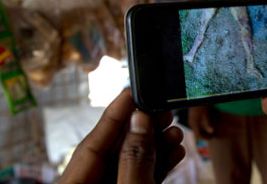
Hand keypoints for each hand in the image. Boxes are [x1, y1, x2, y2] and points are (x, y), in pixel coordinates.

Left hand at [60, 89, 184, 183]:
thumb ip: (134, 159)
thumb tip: (139, 122)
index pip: (91, 143)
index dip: (113, 114)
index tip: (131, 91)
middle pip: (111, 150)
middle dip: (141, 129)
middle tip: (162, 109)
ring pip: (128, 165)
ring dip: (155, 147)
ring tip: (175, 132)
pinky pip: (138, 178)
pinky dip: (156, 166)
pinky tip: (174, 152)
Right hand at [188, 106, 214, 138]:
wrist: (195, 99)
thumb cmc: (200, 106)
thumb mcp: (205, 114)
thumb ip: (208, 123)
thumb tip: (212, 132)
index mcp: (193, 124)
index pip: (198, 135)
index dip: (205, 138)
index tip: (212, 138)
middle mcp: (191, 123)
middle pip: (197, 134)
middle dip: (205, 136)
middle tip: (212, 136)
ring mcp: (191, 121)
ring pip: (197, 130)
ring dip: (204, 132)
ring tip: (211, 132)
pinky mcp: (192, 119)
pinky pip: (197, 127)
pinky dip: (202, 128)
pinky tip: (207, 127)